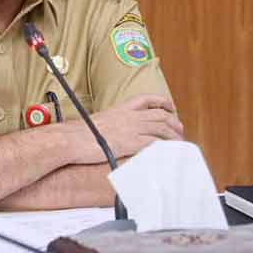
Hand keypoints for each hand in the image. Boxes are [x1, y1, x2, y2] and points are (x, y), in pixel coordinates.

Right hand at [69, 93, 183, 164]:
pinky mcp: (131, 142)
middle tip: (179, 130)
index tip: (170, 107)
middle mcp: (129, 116)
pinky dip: (165, 147)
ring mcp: (131, 128)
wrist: (73, 139)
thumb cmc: (80, 134)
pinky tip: (169, 152)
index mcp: (121, 108)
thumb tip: (115, 132)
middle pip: (159, 115)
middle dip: (174, 122)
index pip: (146, 99)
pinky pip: (155, 143)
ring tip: (179, 144)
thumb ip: (111, 124)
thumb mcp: (97, 122)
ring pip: (162, 128)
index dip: (161, 102)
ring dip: (174, 136)